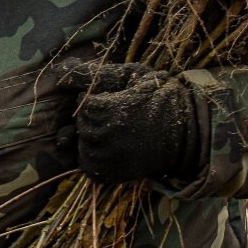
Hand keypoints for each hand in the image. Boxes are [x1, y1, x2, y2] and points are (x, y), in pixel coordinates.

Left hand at [57, 61, 205, 184]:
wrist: (188, 135)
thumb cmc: (161, 99)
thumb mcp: (132, 76)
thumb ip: (94, 74)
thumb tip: (59, 72)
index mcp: (111, 111)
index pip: (83, 103)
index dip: (98, 98)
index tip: (117, 99)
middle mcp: (105, 138)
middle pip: (80, 123)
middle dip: (93, 117)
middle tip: (120, 116)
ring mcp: (106, 160)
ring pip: (81, 144)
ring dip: (92, 136)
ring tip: (117, 131)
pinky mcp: (109, 176)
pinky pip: (87, 165)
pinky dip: (93, 156)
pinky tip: (112, 147)